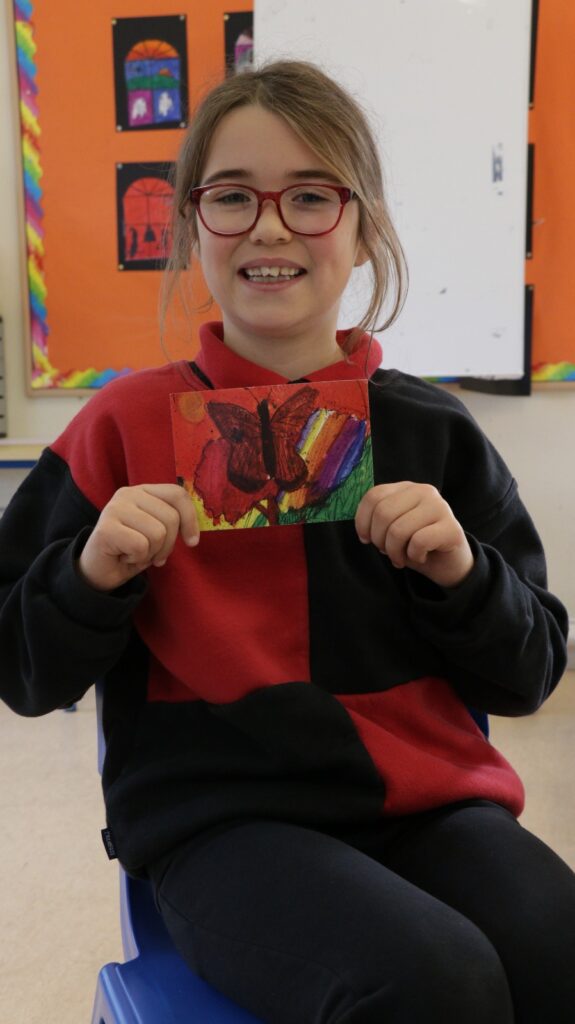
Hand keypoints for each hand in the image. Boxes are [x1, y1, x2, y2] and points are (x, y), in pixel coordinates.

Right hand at [78, 484, 198, 591]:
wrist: (99, 571)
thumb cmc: (131, 550)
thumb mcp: (158, 532)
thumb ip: (172, 522)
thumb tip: (194, 533)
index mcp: (143, 491)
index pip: (177, 494)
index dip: (191, 519)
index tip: (192, 542)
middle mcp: (128, 493)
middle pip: (171, 518)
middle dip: (168, 545)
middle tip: (152, 554)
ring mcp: (115, 508)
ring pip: (158, 533)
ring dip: (151, 553)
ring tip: (136, 554)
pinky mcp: (106, 528)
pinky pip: (141, 546)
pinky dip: (137, 559)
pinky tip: (124, 557)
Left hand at [355, 482, 473, 588]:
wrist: (448, 563)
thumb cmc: (416, 545)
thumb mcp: (392, 529)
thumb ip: (378, 521)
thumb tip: (364, 531)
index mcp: (406, 488)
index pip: (374, 496)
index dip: (362, 521)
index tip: (366, 539)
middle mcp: (424, 491)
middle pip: (383, 513)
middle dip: (379, 540)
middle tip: (387, 552)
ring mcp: (440, 507)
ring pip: (399, 530)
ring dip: (394, 552)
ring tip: (401, 558)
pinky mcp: (452, 527)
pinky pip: (419, 542)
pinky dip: (414, 556)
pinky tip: (421, 557)